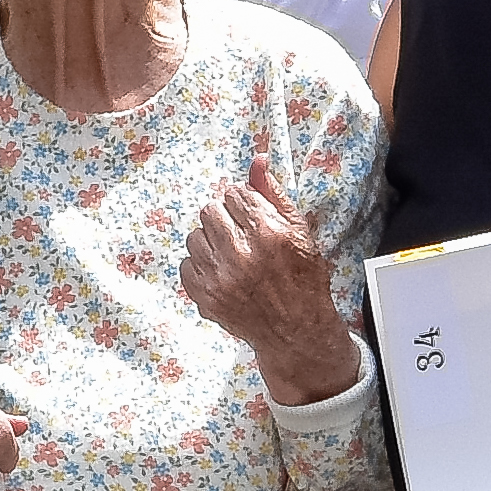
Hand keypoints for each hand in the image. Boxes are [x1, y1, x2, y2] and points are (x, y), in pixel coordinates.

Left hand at [176, 166, 357, 401]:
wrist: (296, 330)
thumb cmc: (303, 280)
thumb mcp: (300, 232)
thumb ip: (274, 194)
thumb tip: (258, 160)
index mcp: (268, 233)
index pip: (235, 194)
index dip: (243, 202)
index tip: (250, 213)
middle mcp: (241, 254)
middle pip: (210, 210)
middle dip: (224, 217)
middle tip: (240, 233)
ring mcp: (220, 278)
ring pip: (195, 236)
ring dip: (210, 240)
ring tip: (231, 253)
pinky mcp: (205, 297)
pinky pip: (186, 264)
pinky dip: (201, 265)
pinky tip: (221, 271)